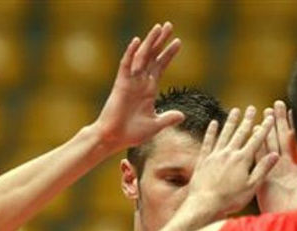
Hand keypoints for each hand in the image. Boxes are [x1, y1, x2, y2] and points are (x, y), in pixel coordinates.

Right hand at [93, 22, 183, 151]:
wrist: (114, 138)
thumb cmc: (132, 133)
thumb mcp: (155, 125)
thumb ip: (168, 118)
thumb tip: (182, 115)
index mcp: (148, 90)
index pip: (160, 66)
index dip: (169, 54)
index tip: (179, 42)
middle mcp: (140, 82)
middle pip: (152, 56)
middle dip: (160, 41)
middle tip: (169, 25)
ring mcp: (130, 82)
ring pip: (141, 57)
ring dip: (150, 42)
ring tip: (159, 28)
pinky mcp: (120, 84)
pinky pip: (126, 65)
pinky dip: (131, 53)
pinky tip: (137, 41)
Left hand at [186, 106, 278, 215]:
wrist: (204, 204)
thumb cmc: (229, 200)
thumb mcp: (251, 187)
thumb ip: (263, 169)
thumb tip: (275, 154)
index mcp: (242, 160)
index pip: (256, 140)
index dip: (264, 127)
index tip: (269, 117)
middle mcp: (229, 153)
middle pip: (240, 133)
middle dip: (248, 120)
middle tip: (252, 108)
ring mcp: (215, 155)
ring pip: (225, 134)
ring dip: (231, 121)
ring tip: (236, 110)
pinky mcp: (203, 160)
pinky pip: (208, 142)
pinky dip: (211, 132)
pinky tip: (213, 123)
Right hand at [255, 100, 296, 212]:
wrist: (292, 224)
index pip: (296, 142)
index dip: (294, 126)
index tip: (293, 110)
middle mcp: (287, 169)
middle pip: (281, 140)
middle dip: (278, 122)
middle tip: (275, 105)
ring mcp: (275, 174)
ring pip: (269, 147)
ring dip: (266, 131)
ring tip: (263, 114)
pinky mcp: (263, 181)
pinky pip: (259, 160)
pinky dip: (257, 147)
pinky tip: (254, 133)